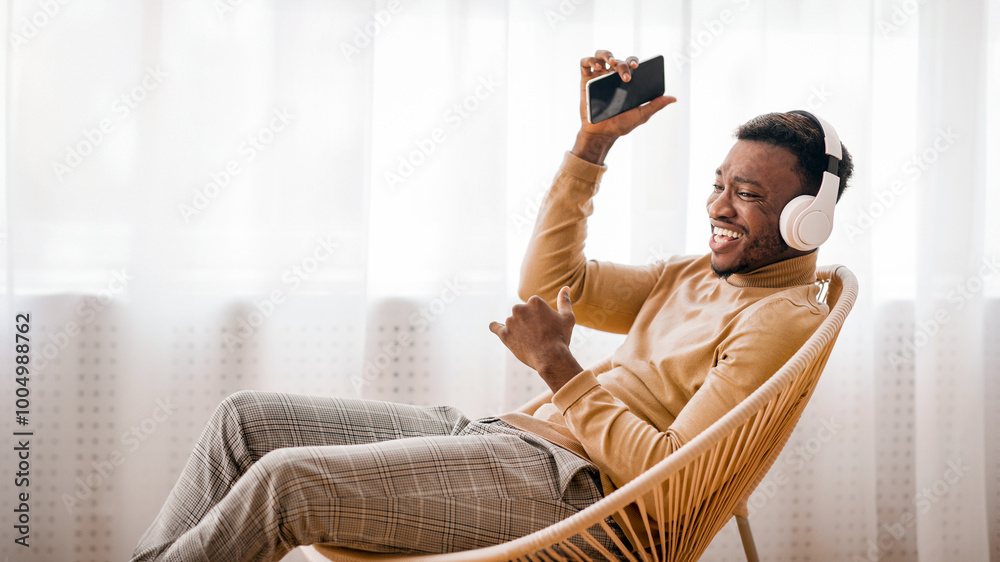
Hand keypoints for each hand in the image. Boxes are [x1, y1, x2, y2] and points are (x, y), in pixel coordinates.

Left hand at [489, 287, 583, 392]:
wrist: (551, 357)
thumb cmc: (561, 337)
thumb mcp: (567, 318)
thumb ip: (564, 301)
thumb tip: (565, 288)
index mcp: (534, 301)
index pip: (534, 306)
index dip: (540, 317)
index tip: (545, 326)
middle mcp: (519, 308)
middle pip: (522, 312)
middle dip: (528, 321)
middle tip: (538, 334)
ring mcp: (510, 321)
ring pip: (512, 322)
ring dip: (518, 328)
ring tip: (529, 341)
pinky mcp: (504, 334)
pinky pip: (495, 327)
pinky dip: (495, 327)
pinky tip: (495, 327)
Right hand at [573, 50, 676, 164]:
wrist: (601, 134)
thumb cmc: (620, 124)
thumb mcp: (641, 114)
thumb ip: (656, 105)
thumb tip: (673, 99)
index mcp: (625, 81)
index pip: (630, 64)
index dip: (633, 61)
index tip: (636, 66)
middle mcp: (611, 76)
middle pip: (618, 60)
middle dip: (623, 64)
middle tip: (626, 76)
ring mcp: (598, 77)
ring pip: (601, 56)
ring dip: (606, 54)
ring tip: (610, 62)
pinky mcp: (585, 80)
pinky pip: (585, 63)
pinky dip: (590, 60)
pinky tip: (597, 66)